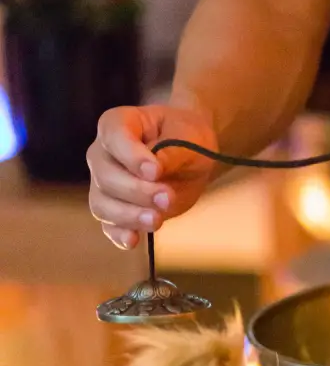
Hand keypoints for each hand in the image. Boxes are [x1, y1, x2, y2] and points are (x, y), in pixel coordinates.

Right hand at [87, 100, 218, 250]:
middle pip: (105, 176)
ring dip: (128, 216)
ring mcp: (104, 184)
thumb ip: (172, 152)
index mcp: (117, 125)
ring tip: (156, 220)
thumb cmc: (186, 136)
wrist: (191, 156)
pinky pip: (108, 225)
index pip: (113, 136)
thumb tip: (155, 172)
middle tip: (166, 197)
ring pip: (102, 204)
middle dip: (136, 191)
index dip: (131, 156)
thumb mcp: (189, 136)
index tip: (155, 171)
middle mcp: (103, 154)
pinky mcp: (116, 209)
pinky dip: (119, 234)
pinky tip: (134, 240)